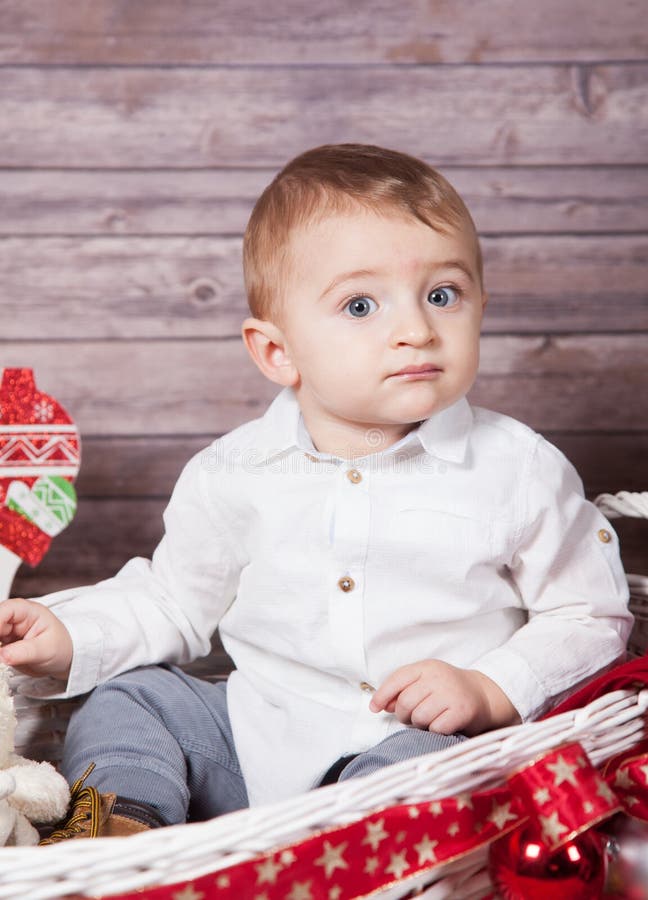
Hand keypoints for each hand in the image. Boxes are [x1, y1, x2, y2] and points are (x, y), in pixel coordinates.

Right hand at [0, 598, 72, 679]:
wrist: (63, 657)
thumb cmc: (60, 646)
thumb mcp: (46, 650)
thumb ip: (24, 652)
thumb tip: (1, 656)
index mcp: (27, 611)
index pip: (4, 610)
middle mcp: (14, 618)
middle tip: (1, 656)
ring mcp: (6, 630)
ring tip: (3, 660)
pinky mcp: (2, 643)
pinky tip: (2, 663)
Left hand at [369, 659, 519, 736]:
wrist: (483, 695)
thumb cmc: (448, 690)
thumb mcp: (426, 681)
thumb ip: (403, 690)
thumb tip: (381, 705)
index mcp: (427, 666)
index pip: (397, 679)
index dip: (382, 695)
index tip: (374, 708)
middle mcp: (439, 677)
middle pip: (405, 701)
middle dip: (404, 715)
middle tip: (412, 717)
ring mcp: (451, 693)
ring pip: (419, 717)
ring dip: (419, 724)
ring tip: (428, 720)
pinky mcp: (462, 711)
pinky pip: (435, 728)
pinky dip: (435, 731)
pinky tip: (442, 725)